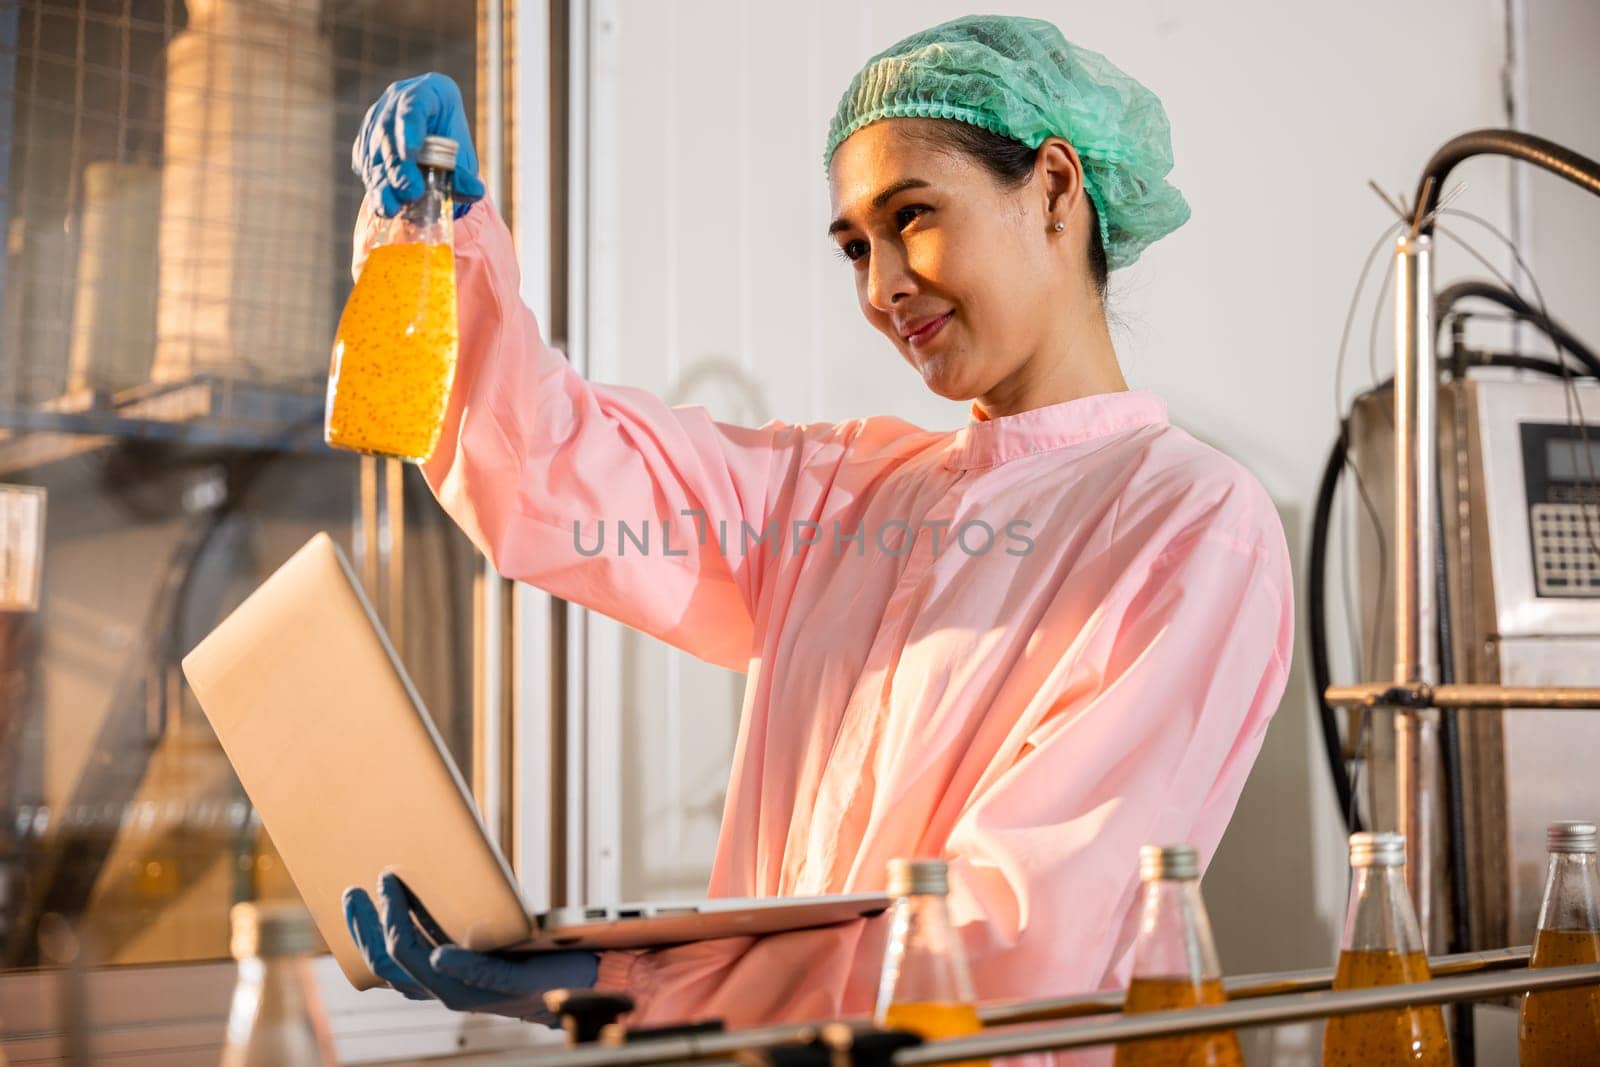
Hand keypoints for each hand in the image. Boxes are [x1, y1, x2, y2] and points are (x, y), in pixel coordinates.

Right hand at [343, 872, 598, 1022]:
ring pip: (419, 968)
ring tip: (388, 889)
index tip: (352, 894)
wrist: (576, 974)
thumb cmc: (529, 950)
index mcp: (440, 977)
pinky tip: (440, 951)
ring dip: (397, 929)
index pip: (386, 963)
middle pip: (391, 964)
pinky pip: (476, 975)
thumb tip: (430, 868)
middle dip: (366, 926)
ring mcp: (474, 989)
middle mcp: (449, 988)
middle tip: (354, 888)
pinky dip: (456, 963)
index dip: (362, 931)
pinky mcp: (507, 982)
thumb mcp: (482, 928)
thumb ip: (455, 913)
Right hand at [351, 73, 486, 218]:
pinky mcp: (365, 142)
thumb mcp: (464, 159)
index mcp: (428, 92)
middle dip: (398, 167)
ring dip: (381, 182)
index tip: (411, 153)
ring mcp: (376, 119)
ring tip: (391, 208)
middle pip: (389, 132)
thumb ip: (465, 174)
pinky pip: (364, 163)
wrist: (434, 148)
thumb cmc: (453, 147)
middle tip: (410, 194)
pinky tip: (383, 204)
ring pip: (373, 150)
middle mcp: (396, 100)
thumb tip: (474, 191)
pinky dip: (373, 185)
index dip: (410, 127)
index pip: (414, 104)